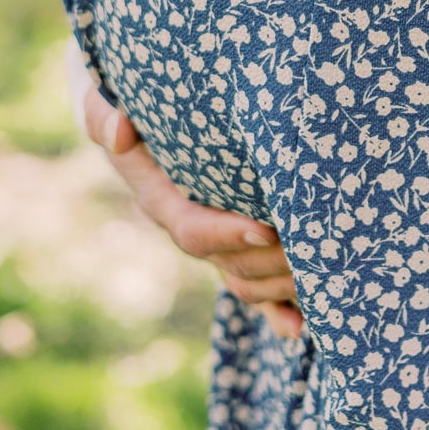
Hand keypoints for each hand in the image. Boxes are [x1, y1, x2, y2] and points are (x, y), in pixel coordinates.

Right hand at [66, 41, 303, 340]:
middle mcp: (189, 227)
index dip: (227, 234)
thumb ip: (104, 112)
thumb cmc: (129, 101)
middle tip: (313, 253)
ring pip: (245, 279)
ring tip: (324, 281)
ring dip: (280, 286)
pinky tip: (301, 329)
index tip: (265, 230)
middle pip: (227, 262)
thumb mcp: (105, 99)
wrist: (145, 116)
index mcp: (160, 199)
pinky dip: (276, 311)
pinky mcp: (236, 245)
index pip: (191, 227)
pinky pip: (255, 288)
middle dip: (269, 264)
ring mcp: (215, 241)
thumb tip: (120, 135)